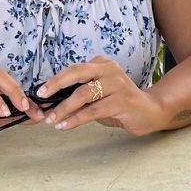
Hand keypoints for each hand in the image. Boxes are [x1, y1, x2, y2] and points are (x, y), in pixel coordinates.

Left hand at [36, 57, 162, 136]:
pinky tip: (65, 125)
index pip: (74, 69)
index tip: (40, 91)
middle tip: (42, 96)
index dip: (55, 80)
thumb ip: (79, 96)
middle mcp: (109, 70)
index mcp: (101, 64)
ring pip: (84, 94)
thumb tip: (52, 104)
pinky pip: (93, 110)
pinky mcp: (121, 101)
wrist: (149, 112)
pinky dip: (76, 119)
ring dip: (64, 108)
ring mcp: (117, 84)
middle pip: (77, 73)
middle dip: (56, 84)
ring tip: (52, 119)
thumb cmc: (119, 103)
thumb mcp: (98, 96)